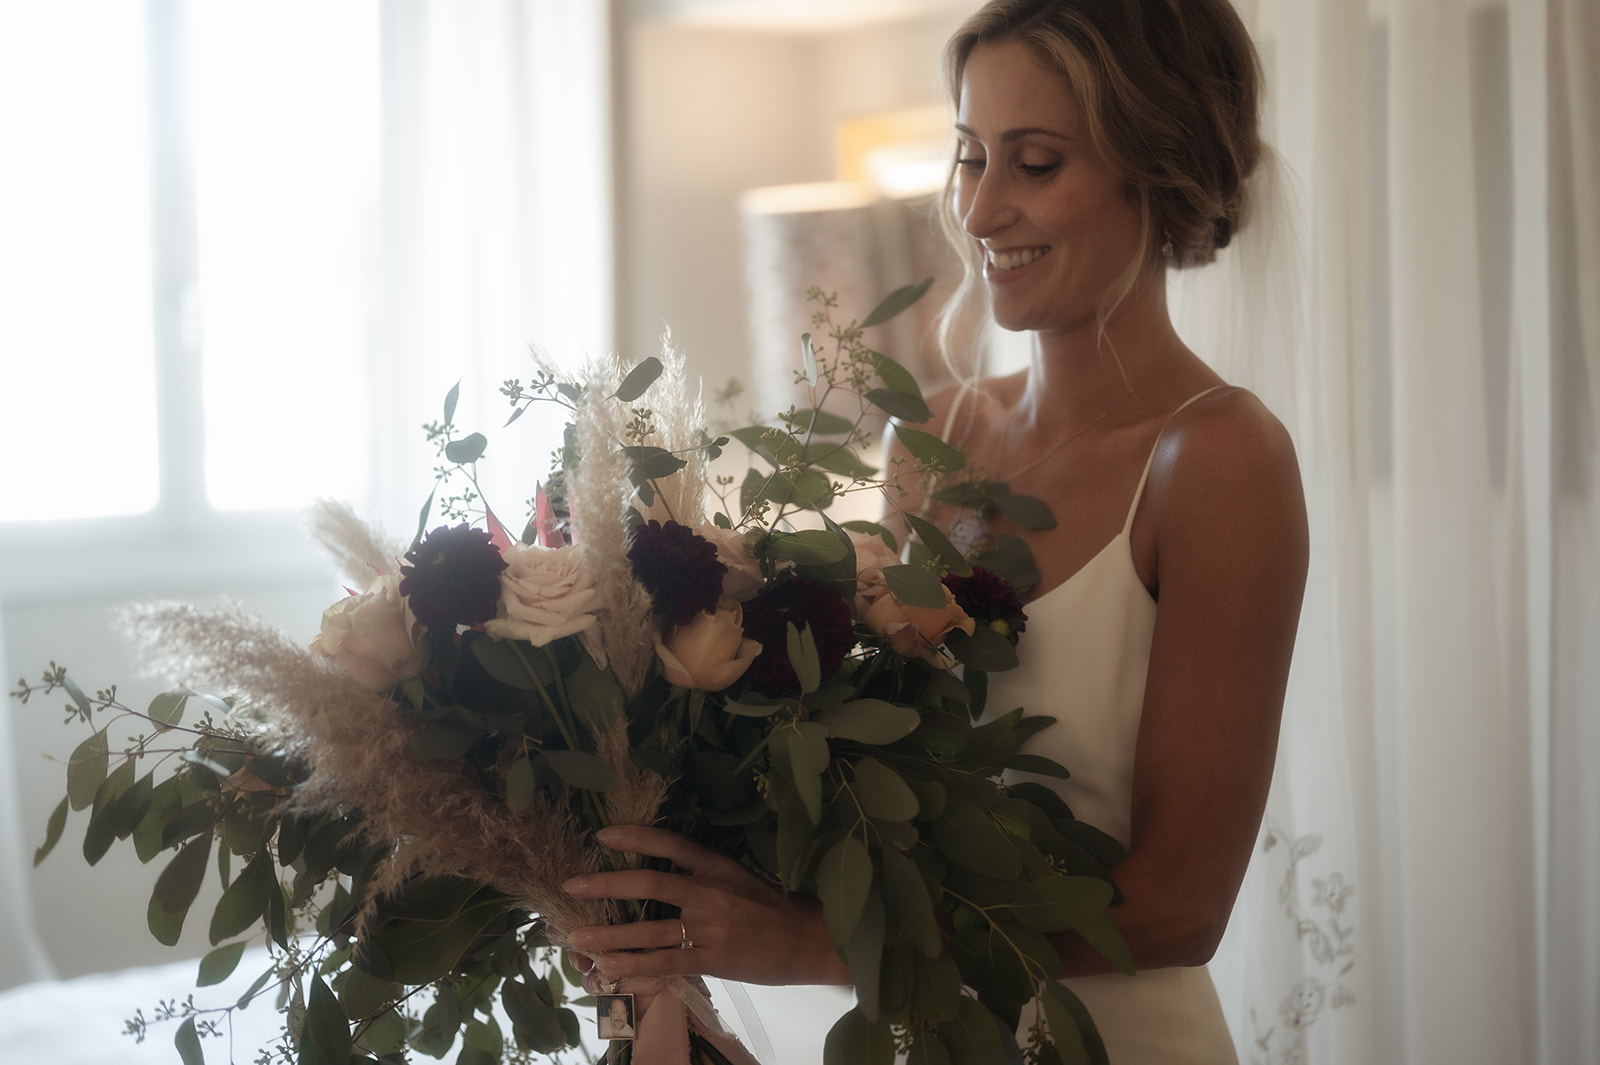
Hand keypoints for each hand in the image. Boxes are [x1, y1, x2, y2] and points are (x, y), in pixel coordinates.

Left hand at [562, 824, 850, 986]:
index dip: (636, 836)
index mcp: (718, 865)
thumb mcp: (740, 877)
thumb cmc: (773, 908)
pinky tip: (608, 968)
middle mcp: (710, 891)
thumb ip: (703, 875)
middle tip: (572, 885)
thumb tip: (660, 872)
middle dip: (607, 884)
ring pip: (649, 930)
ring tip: (577, 936)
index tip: (603, 834)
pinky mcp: (713, 958)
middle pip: (650, 884)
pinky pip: (665, 962)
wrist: (810, 940)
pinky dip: (634, 965)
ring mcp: (710, 927)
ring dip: (609, 934)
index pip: (672, 844)